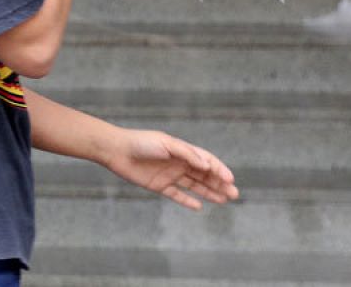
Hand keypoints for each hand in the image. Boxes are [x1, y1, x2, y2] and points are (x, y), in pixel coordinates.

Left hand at [103, 127, 238, 210]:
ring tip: (224, 200)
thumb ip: (187, 154)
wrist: (116, 150)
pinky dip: (187, 200)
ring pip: (194, 185)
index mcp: (182, 151)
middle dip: (219, 183)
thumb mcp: (166, 144)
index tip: (230, 179)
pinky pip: (177, 195)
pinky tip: (199, 206)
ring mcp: (169, 175)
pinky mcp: (158, 185)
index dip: (219, 169)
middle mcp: (178, 163)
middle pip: (204, 175)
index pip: (206, 160)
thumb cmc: (141, 142)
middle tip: (234, 194)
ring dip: (209, 192)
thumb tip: (207, 164)